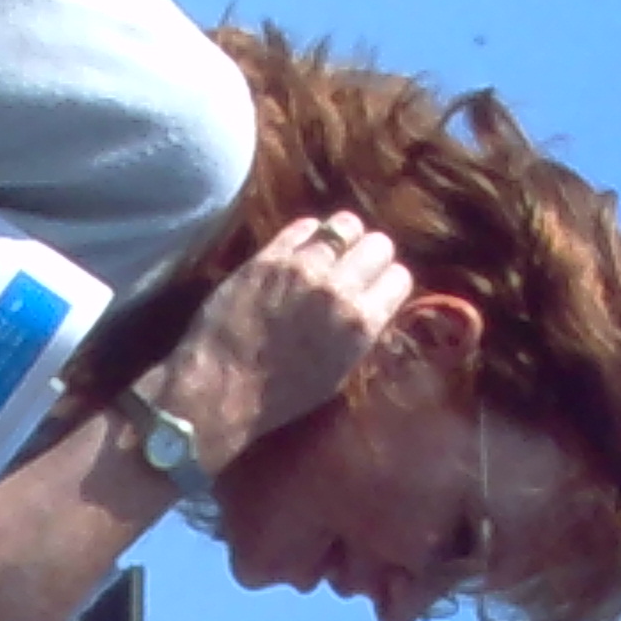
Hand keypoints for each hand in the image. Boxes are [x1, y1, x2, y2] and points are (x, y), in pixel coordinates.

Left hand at [150, 211, 417, 458]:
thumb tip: (373, 304)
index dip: (388, 281)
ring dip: (342, 237)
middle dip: (370, 254)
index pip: (399, 277)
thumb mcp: (338, 374)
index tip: (377, 286)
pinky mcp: (269, 257)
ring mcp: (302, 268)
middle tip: (355, 265)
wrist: (221, 389)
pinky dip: (309, 232)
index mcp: (362, 324)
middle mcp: (339, 289)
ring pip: (344, 225)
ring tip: (331, 249)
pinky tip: (303, 246)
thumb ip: (361, 334)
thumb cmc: (281, 395)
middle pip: (378, 245)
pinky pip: (304, 226)